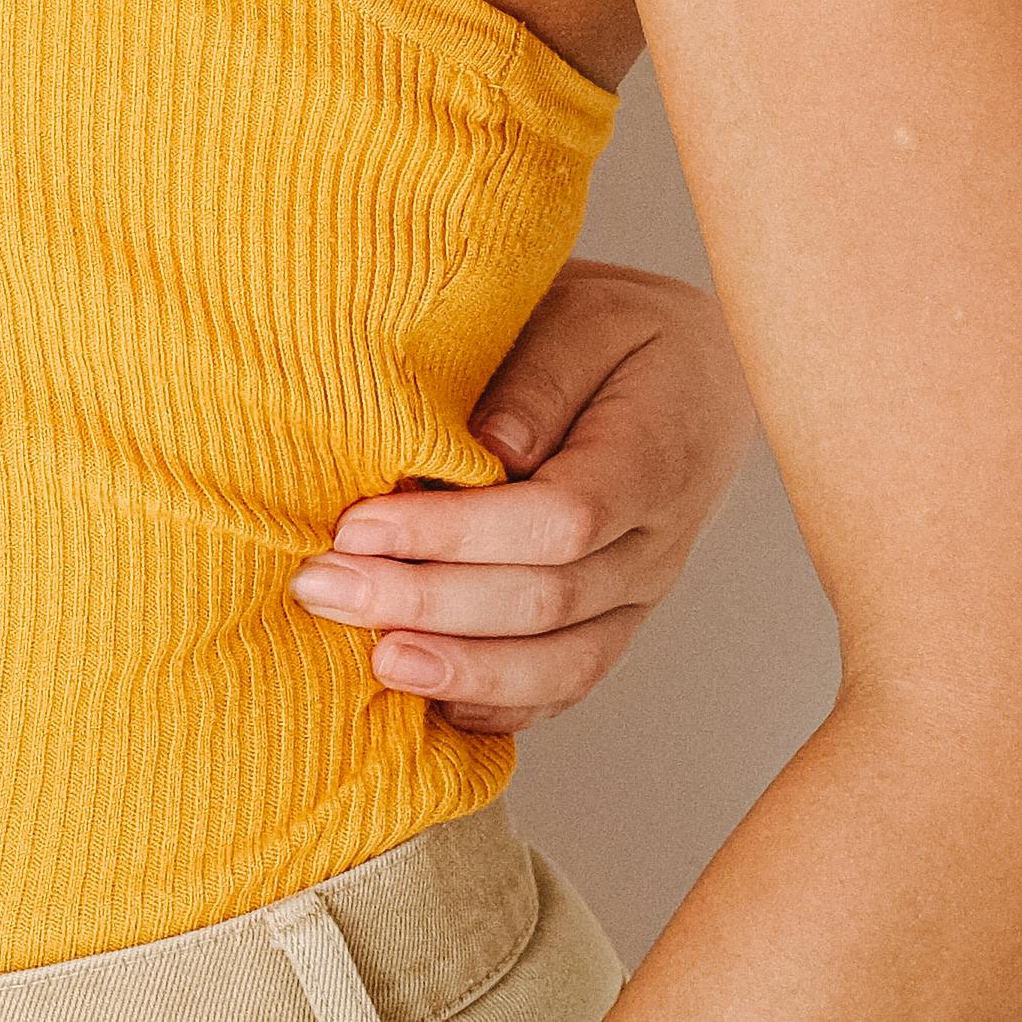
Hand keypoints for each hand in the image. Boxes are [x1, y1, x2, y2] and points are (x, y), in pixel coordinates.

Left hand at [291, 255, 749, 738]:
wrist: (697, 378)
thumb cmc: (619, 336)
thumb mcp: (585, 318)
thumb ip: (540, 377)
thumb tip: (488, 450)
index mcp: (654, 458)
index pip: (560, 519)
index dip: (455, 534)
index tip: (359, 525)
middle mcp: (654, 544)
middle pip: (546, 600)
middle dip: (426, 603)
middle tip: (323, 588)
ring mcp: (638, 596)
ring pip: (561, 664)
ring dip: (460, 671)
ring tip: (374, 663)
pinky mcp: (612, 624)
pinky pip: (565, 685)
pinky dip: (499, 704)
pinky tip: (429, 700)